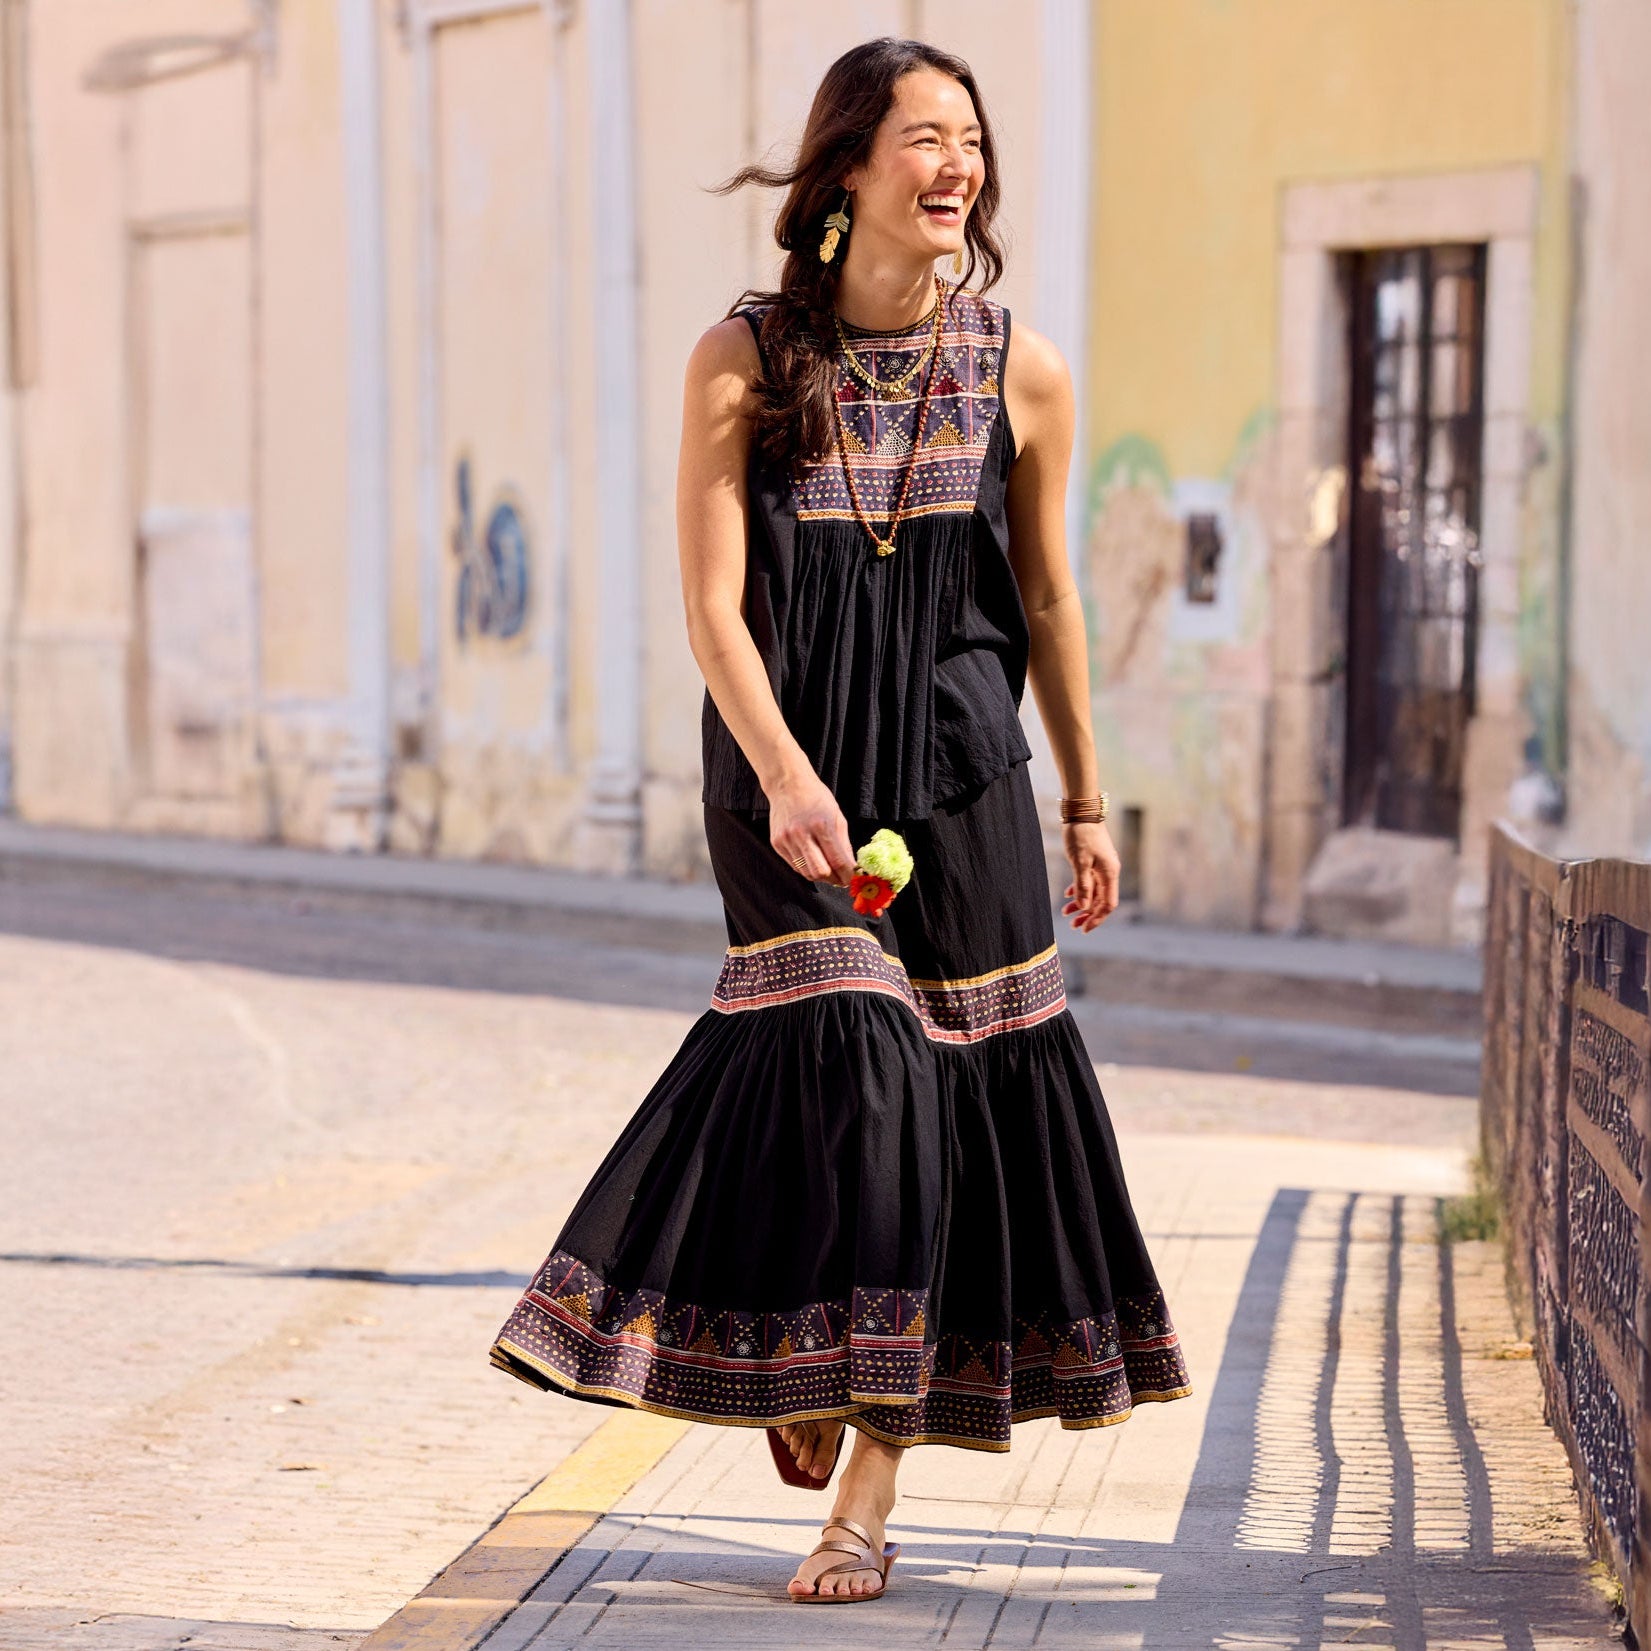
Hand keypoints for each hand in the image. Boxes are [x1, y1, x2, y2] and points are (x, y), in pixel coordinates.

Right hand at [766, 772, 857, 887]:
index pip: (837, 860)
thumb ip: (844, 844)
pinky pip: (794, 866)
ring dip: (820, 876)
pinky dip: (806, 868)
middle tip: (841, 879)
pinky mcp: (777, 843)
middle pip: (820, 872)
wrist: (787, 784)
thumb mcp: (837, 816)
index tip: (852, 880)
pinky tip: (812, 860)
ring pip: (806, 873)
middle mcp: (802, 834)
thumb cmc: (815, 798)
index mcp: (821, 825)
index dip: (847, 875)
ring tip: (827, 869)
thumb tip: (851, 867)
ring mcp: (786, 840)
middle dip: (833, 880)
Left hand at [1060, 821, 1119, 932]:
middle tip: (1072, 925)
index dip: (1097, 918)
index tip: (1084, 928)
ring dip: (1081, 903)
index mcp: (1109, 874)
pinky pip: (1089, 881)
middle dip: (1087, 914)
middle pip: (1100, 900)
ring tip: (1066, 912)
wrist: (1082, 811)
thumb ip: (1083, 885)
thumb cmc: (1081, 834)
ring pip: (1093, 891)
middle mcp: (1109, 872)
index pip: (1107, 904)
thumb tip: (1084, 907)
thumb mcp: (1079, 861)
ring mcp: (1102, 866)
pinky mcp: (1094, 861)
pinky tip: (1068, 895)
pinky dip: (1080, 890)